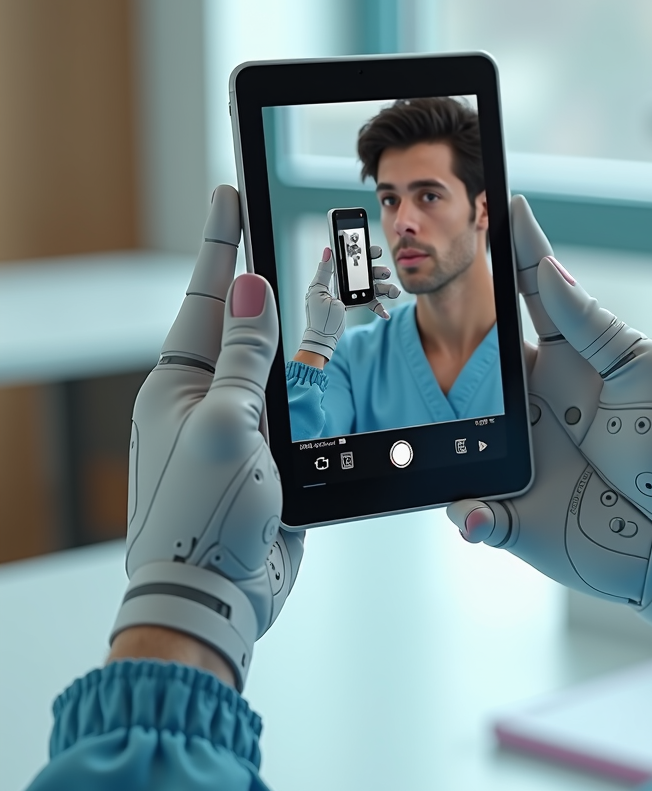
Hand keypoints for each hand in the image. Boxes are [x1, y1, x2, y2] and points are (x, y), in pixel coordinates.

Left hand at [110, 185, 303, 690]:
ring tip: (325, 285)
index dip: (220, 241)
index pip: (205, 295)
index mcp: (179, 383)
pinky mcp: (272, 460)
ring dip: (302, 331)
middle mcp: (208, 399)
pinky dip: (318, 386)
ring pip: (280, 366)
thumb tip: (246, 289)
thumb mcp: (225, 424)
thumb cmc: (203, 515)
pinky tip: (334, 366)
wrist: (217, 598)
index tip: (230, 192)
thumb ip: (242, 356)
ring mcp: (242, 429)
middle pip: (245, 324)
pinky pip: (299, 410)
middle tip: (286, 227)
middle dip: (267, 277)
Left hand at [297, 245, 400, 363]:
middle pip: (366, 273)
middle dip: (378, 272)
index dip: (364, 254)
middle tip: (385, 272)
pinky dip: (380, 308)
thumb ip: (324, 271)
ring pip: (373, 287)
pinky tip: (385, 314)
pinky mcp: (358, 305)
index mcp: (336, 277)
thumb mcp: (318, 292)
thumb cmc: (317, 316)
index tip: (375, 251)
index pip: (352, 261)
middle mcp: (346, 284)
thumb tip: (327, 251)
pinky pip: (372, 303)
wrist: (322, 337)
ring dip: (385, 289)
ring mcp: (353, 295)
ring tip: (393, 292)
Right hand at [448, 196, 651, 650]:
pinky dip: (465, 512)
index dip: (512, 249)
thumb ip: (591, 326)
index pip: (529, 295)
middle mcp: (534, 404)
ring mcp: (520, 457)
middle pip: (475, 360)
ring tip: (441, 427)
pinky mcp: (514, 513)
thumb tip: (548, 267)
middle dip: (444, 335)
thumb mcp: (647, 373)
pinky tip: (476, 512)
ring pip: (456, 433)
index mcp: (570, 362)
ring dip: (441, 430)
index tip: (496, 199)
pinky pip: (470, 510)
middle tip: (425, 310)